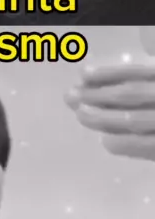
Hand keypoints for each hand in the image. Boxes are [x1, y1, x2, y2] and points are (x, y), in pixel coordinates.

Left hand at [66, 27, 154, 161]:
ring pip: (132, 119)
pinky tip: (106, 142)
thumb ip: (147, 80)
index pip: (138, 72)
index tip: (84, 74)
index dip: (110, 73)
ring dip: (102, 118)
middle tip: (71, 97)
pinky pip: (143, 145)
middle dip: (96, 95)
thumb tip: (104, 83)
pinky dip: (122, 144)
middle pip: (130, 95)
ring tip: (81, 114)